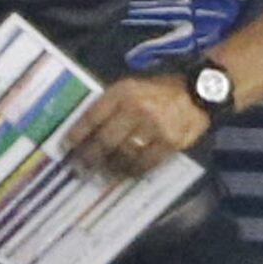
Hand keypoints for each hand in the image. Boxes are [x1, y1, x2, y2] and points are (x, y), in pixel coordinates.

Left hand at [65, 75, 208, 176]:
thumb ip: (110, 106)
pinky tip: (123, 175)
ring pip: (123, 155)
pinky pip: (145, 163)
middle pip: (105, 140)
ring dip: (108, 168)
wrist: (198, 91)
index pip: (92, 116)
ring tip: (100, 174)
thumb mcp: (131, 88)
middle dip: (88, 157)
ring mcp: (154, 126)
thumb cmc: (158, 92)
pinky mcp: (170, 142)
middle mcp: (137, 108)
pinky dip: (131, 172)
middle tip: (78, 169)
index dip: (76, 135)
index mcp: (123, 92)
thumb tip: (86, 133)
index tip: (64, 148)